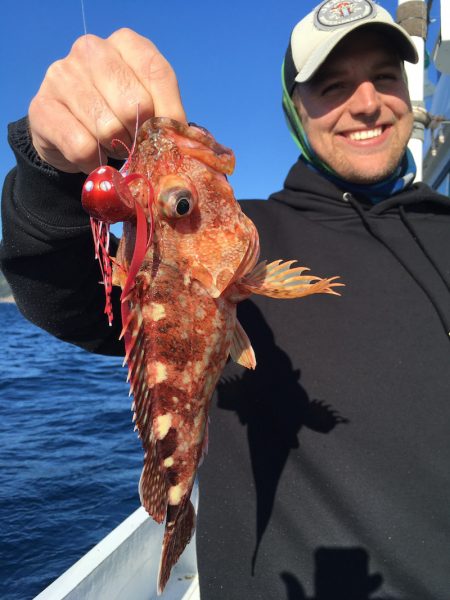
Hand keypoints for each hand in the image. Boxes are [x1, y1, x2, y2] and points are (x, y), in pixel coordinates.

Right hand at [28, 28, 185, 173]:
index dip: (169, 114)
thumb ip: (165, 115)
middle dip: (138, 136)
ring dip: (115, 150)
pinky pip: (82, 147)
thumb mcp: (148, 110)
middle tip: (133, 145)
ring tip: (111, 147)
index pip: (157, 74)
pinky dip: (94, 163)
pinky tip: (93, 157)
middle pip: (133, 105)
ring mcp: (62, 75)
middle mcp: (91, 50)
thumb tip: (180, 138)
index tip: (170, 139)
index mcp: (125, 43)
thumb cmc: (117, 119)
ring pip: (107, 128)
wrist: (69, 136)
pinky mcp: (42, 107)